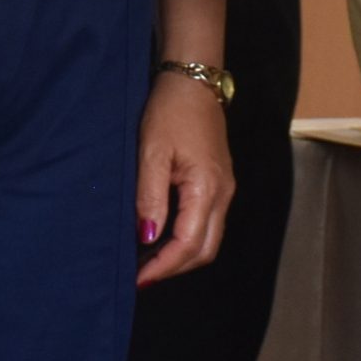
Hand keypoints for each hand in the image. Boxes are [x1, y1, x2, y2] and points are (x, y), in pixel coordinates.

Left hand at [135, 70, 233, 285]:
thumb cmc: (170, 112)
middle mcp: (223, 193)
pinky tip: (161, 235)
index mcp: (207, 188)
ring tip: (148, 260)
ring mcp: (224, 188)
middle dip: (174, 268)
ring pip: (208, 238)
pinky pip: (207, 222)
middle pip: (205, 249)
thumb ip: (150, 196)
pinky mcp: (219, 182)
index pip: (189, 244)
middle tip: (141, 276)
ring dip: (180, 255)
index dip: (163, 266)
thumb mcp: (151, 152)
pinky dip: (186, 237)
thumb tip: (148, 237)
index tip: (136, 279)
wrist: (193, 81)